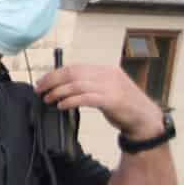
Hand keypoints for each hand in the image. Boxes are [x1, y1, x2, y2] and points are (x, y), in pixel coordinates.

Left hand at [35, 63, 166, 141]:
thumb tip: (63, 88)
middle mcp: (108, 75)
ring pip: (76, 85)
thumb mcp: (106, 89)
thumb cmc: (123, 105)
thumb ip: (89, 86)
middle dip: (52, 81)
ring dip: (58, 92)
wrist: (144, 117)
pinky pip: (85, 98)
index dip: (55, 74)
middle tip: (39, 90)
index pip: (74, 67)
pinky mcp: (111, 100)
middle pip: (72, 74)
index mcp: (106, 70)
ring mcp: (110, 87)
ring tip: (48, 99)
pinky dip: (70, 101)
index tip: (42, 82)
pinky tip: (61, 106)